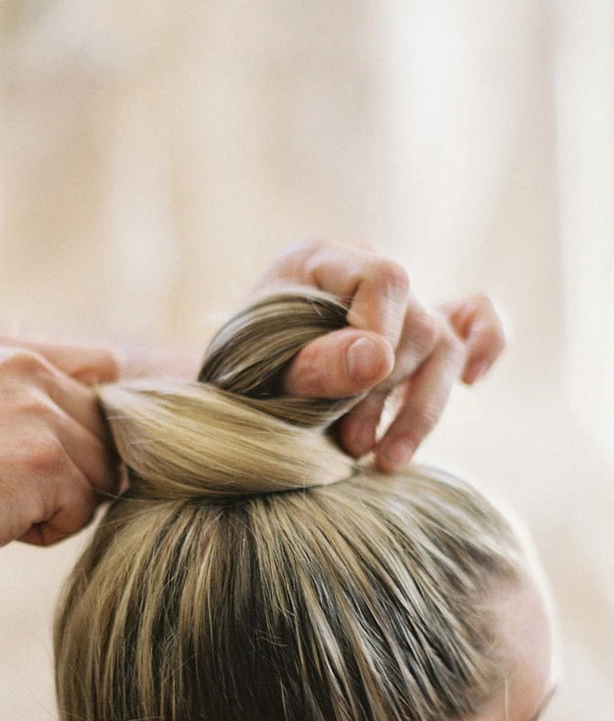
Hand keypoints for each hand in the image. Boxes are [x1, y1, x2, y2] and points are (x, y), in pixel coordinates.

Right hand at [0, 335, 119, 582]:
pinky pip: (83, 510)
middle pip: (107, 431)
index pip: (104, 366)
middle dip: (76, 469)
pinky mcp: (47, 461)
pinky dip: (47, 531)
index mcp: (7, 351)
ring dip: (61, 503)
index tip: (65, 448)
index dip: (99, 416)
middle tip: (9, 488)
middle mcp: (27, 368)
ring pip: (101, 473)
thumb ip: (23, 397)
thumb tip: (102, 410)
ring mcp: (39, 412)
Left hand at [257, 237, 505, 469]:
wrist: (235, 394)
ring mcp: (397, 301)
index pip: (385, 278)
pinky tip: (473, 381)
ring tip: (387, 460)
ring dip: (423, 408)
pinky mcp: (418, 330)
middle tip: (353, 443)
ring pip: (446, 343)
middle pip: (419, 323)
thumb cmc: (241, 377)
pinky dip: (484, 345)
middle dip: (388, 393)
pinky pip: (474, 321)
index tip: (359, 389)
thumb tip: (378, 359)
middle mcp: (364, 270)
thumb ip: (315, 364)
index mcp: (319, 260)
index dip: (383, 332)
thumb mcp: (262, 373)